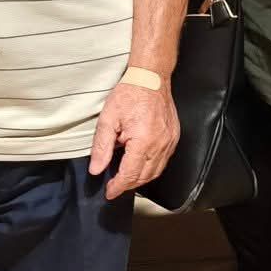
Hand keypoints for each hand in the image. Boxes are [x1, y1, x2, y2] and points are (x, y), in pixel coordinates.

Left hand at [88, 79, 179, 200]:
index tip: (109, 192)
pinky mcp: (174, 137)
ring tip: (126, 179)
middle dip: (128, 185)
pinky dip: (151, 168)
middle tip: (114, 187)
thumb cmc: (130, 94)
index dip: (118, 187)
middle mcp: (160, 144)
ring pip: (156, 171)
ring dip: (140, 179)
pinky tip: (140, 165)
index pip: (130, 174)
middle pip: (144, 177)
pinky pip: (163, 161)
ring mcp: (170, 142)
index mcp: (143, 141)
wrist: (151, 78)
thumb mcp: (108, 119)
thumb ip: (102, 147)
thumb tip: (96, 169)